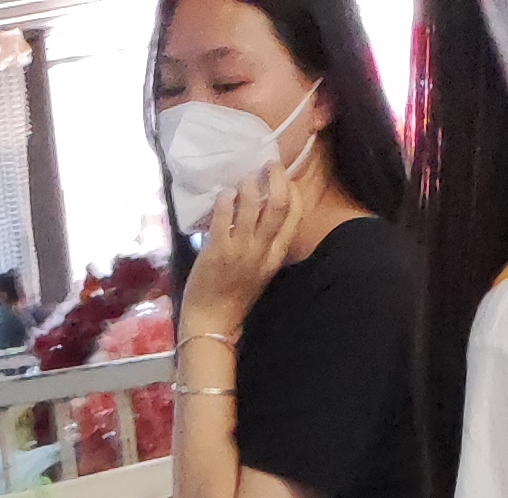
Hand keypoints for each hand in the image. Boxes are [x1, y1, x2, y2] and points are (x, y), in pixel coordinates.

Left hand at [178, 164, 311, 340]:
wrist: (212, 323)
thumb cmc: (234, 296)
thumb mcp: (261, 271)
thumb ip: (266, 244)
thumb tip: (264, 210)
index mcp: (276, 256)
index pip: (295, 216)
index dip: (293, 192)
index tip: (284, 180)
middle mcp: (262, 251)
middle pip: (278, 205)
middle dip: (276, 177)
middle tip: (268, 164)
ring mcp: (240, 251)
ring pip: (252, 204)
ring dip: (248, 183)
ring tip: (243, 179)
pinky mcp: (217, 251)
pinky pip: (223, 214)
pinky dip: (225, 198)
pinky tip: (224, 194)